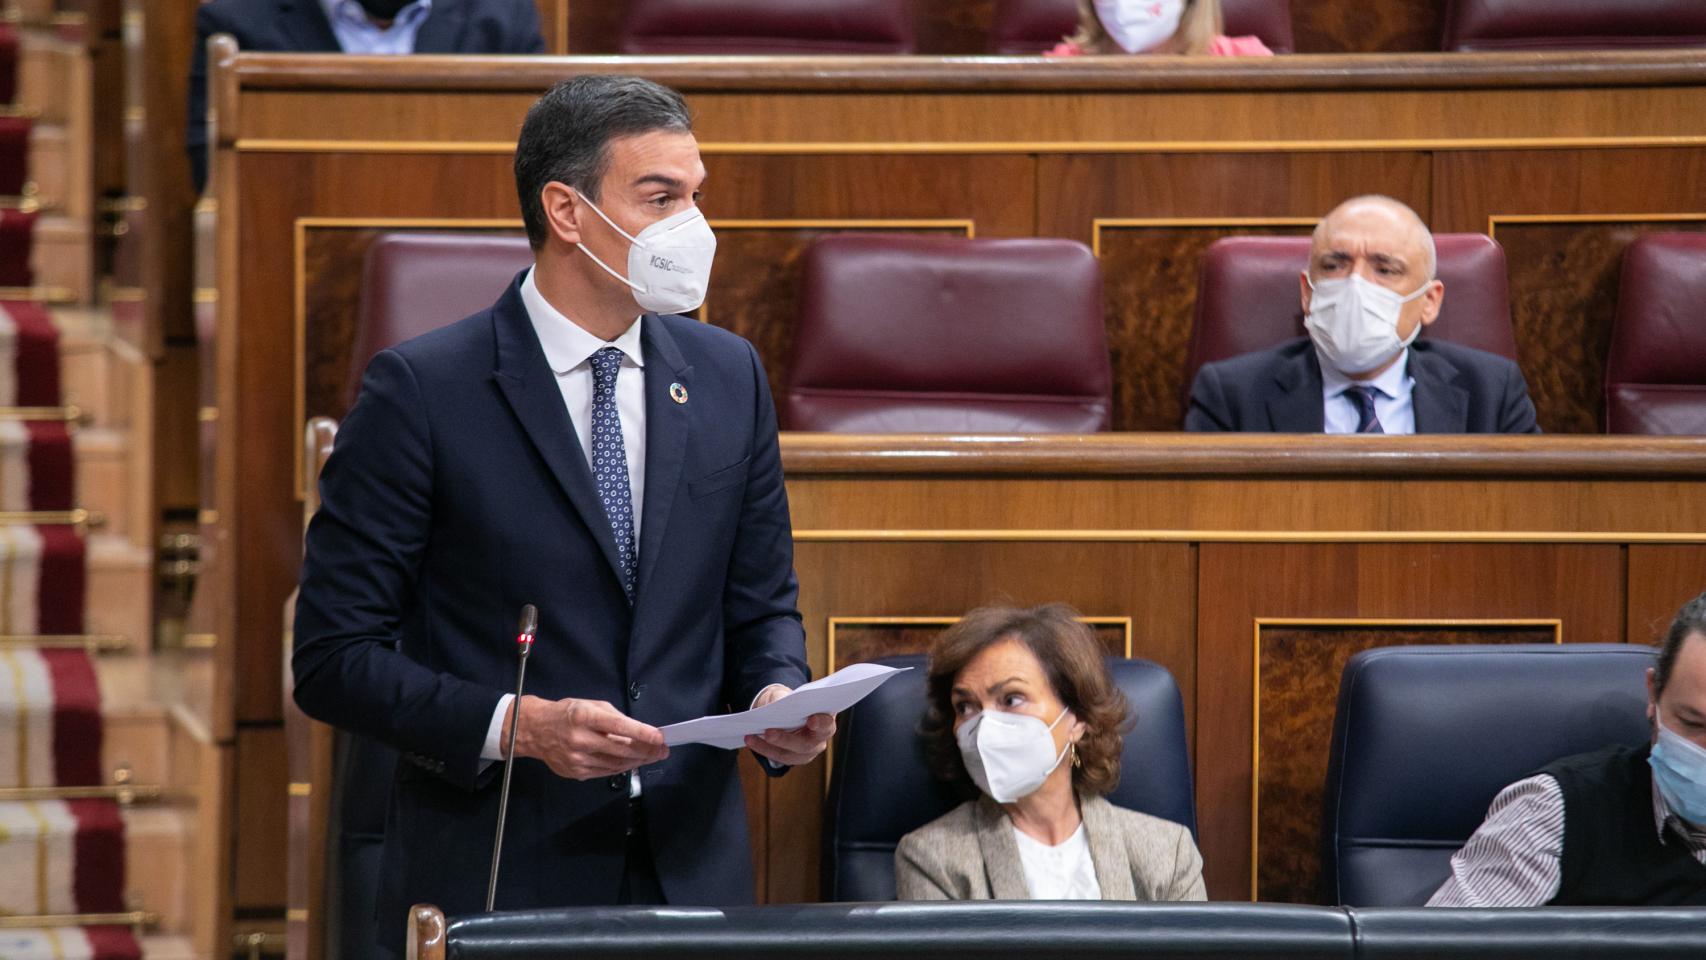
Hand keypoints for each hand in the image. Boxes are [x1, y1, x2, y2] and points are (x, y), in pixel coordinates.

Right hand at [506, 694, 667, 779]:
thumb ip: (615, 718)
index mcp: (584, 716)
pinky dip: (622, 767)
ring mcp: (577, 759)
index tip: (659, 737)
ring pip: (616, 764)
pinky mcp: (576, 772)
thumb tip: (640, 731)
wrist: (535, 730)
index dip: (641, 733)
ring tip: (651, 756)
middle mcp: (580, 739)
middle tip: (662, 750)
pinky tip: (632, 761)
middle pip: (620, 749)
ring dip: (637, 761)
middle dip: (646, 751)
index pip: (618, 726)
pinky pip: (606, 772)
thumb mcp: (591, 705)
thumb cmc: (567, 714)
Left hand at [744, 685, 835, 766]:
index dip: (821, 723)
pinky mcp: (793, 758)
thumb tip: (777, 705)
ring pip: (788, 755)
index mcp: (826, 721)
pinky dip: (763, 748)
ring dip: (768, 747)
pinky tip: (751, 740)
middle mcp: (819, 741)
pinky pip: (778, 757)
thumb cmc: (794, 702)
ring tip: (751, 737)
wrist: (789, 710)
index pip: (827, 725)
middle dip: (785, 739)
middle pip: (805, 745)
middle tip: (769, 732)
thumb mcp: (791, 695)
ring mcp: (807, 752)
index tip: (811, 720)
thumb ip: (787, 698)